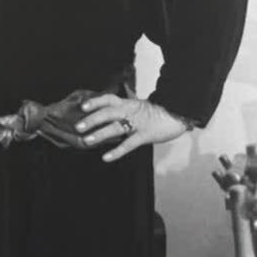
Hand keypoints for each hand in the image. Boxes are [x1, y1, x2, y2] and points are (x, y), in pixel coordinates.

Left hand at [74, 93, 189, 162]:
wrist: (179, 114)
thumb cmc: (157, 112)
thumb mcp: (138, 107)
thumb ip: (123, 111)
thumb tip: (106, 116)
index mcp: (128, 103)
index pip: (108, 99)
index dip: (95, 102)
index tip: (82, 106)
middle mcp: (130, 111)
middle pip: (108, 113)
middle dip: (92, 119)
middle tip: (78, 127)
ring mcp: (138, 123)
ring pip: (116, 128)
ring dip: (100, 134)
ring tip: (87, 141)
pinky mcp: (146, 135)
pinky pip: (129, 144)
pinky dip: (117, 151)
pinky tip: (106, 157)